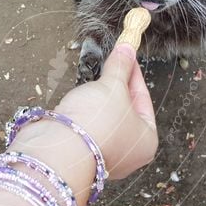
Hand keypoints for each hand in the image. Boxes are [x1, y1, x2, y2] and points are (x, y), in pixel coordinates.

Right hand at [56, 44, 156, 178]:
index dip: (133, 74)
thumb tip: (127, 49)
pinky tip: (79, 100)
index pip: (144, 100)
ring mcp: (104, 156)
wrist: (59, 149)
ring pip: (105, 119)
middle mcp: (129, 153)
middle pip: (125, 110)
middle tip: (111, 64)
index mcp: (147, 141)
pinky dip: (85, 114)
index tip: (126, 56)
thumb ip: (120, 67)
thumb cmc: (97, 122)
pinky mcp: (82, 154)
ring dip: (99, 101)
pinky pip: (88, 128)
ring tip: (93, 82)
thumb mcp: (113, 86)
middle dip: (116, 87)